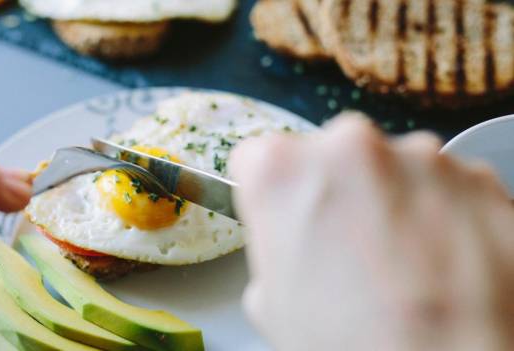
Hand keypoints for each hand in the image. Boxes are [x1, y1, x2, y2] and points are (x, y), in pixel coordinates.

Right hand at [230, 113, 513, 350]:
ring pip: (394, 168)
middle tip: (346, 249)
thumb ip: (275, 252)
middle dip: (338, 191)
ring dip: (393, 201)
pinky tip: (439, 263)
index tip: (284, 216)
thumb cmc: (356, 341)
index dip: (270, 194)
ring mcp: (420, 157)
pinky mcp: (477, 177)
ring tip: (401, 265)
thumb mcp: (272, 306)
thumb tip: (297, 254)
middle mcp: (350, 145)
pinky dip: (441, 215)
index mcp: (283, 171)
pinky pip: (446, 187)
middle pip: (332, 155)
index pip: (257, 159)